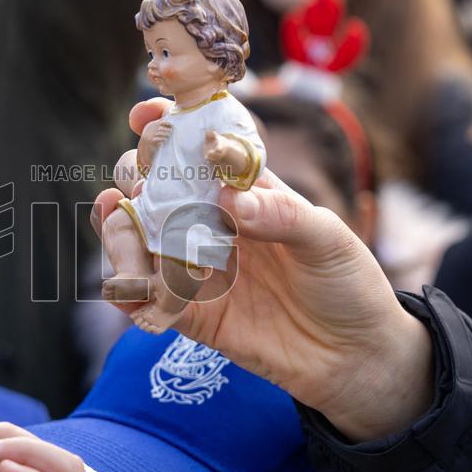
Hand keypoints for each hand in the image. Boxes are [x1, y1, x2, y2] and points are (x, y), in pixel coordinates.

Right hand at [92, 99, 433, 442]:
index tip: (146, 114)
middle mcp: (210, 223)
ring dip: (118, 228)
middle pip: (153, 186)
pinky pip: (145, 299)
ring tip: (116, 221)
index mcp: (243, 191)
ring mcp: (195, 268)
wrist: (355, 357)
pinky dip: (126, 289)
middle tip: (141, 182)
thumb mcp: (327, 238)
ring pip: (137, 239)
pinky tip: (125, 283)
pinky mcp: (189, 315)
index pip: (197, 147)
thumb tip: (227, 199)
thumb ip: (281, 215)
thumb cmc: (347, 284)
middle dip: (133, 174)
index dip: (166, 124)